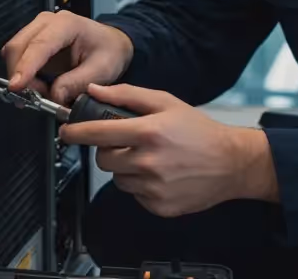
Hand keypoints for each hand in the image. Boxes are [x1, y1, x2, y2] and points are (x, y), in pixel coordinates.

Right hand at [1, 10, 134, 103]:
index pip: (39, 45)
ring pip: (14, 53)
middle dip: (20, 75)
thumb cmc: (109, 51)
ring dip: (21, 77)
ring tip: (41, 93)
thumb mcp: (102, 70)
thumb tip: (54, 96)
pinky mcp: (33, 41)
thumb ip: (76, 83)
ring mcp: (37, 30)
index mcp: (67, 24)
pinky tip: (38, 87)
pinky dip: (23, 76)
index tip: (16, 86)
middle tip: (33, 99)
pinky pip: (19, 59)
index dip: (25, 67)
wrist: (111, 44)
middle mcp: (47, 23)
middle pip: (18, 47)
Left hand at [59, 84, 278, 217]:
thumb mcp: (165, 102)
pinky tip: (160, 174)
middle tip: (128, 143)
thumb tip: (95, 90)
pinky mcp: (158, 206)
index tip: (66, 132)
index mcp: (148, 133)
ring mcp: (153, 187)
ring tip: (150, 159)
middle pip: (103, 160)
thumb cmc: (199, 131)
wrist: (231, 163)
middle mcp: (148, 162)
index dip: (75, 133)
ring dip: (126, 169)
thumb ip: (127, 95)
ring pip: (118, 179)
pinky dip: (141, 185)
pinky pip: (134, 195)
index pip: (97, 134)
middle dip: (109, 150)